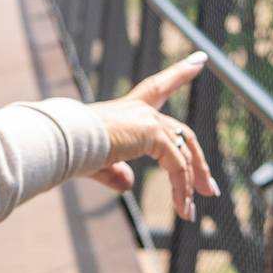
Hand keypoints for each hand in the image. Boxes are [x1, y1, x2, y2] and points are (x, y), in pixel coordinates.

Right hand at [83, 53, 219, 221]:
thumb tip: (128, 183)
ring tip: (190, 211)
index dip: (179, 73)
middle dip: (199, 161)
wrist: (64, 140)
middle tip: (208, 188)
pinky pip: (177, 166)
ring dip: (190, 184)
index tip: (200, 61)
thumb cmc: (71, 148)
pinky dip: (181, 190)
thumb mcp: (98, 162)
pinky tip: (181, 209)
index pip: (157, 87)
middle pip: (181, 132)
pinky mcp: (152, 135)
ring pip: (183, 153)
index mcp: (126, 111)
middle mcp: (140, 111)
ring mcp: (148, 121)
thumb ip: (115, 171)